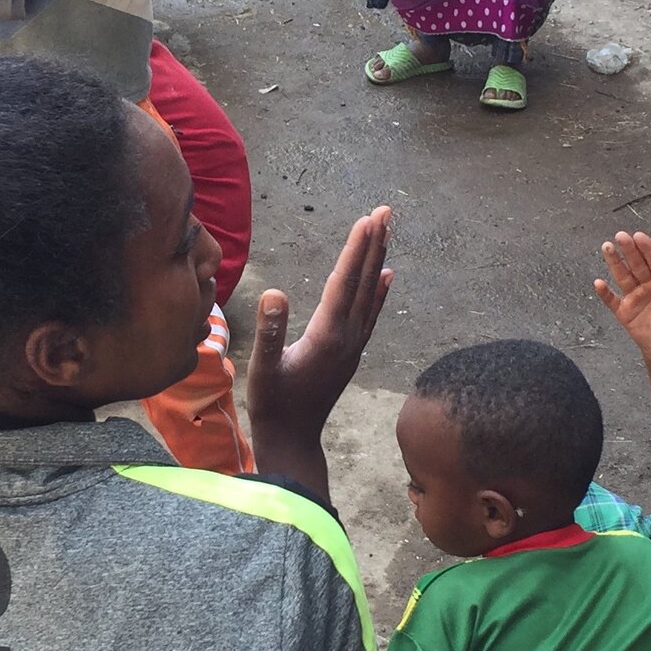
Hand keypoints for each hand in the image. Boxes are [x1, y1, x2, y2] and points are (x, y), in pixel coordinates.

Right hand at [246, 206, 393, 456]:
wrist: (293, 441)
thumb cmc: (272, 406)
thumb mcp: (263, 370)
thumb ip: (270, 333)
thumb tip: (275, 292)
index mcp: (328, 336)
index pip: (345, 282)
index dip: (356, 249)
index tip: (367, 218)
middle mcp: (348, 337)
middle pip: (365, 281)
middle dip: (375, 243)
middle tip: (387, 209)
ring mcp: (353, 346)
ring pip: (371, 293)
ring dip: (378, 259)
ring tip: (387, 230)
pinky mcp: (351, 353)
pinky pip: (372, 313)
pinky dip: (380, 291)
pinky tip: (387, 275)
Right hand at [596, 231, 650, 364]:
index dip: (647, 248)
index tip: (639, 236)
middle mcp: (649, 285)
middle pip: (637, 264)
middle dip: (629, 250)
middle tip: (621, 236)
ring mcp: (635, 297)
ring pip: (623, 276)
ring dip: (614, 263)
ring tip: (607, 248)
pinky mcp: (625, 311)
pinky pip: (613, 300)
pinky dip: (605, 293)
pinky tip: (599, 283)